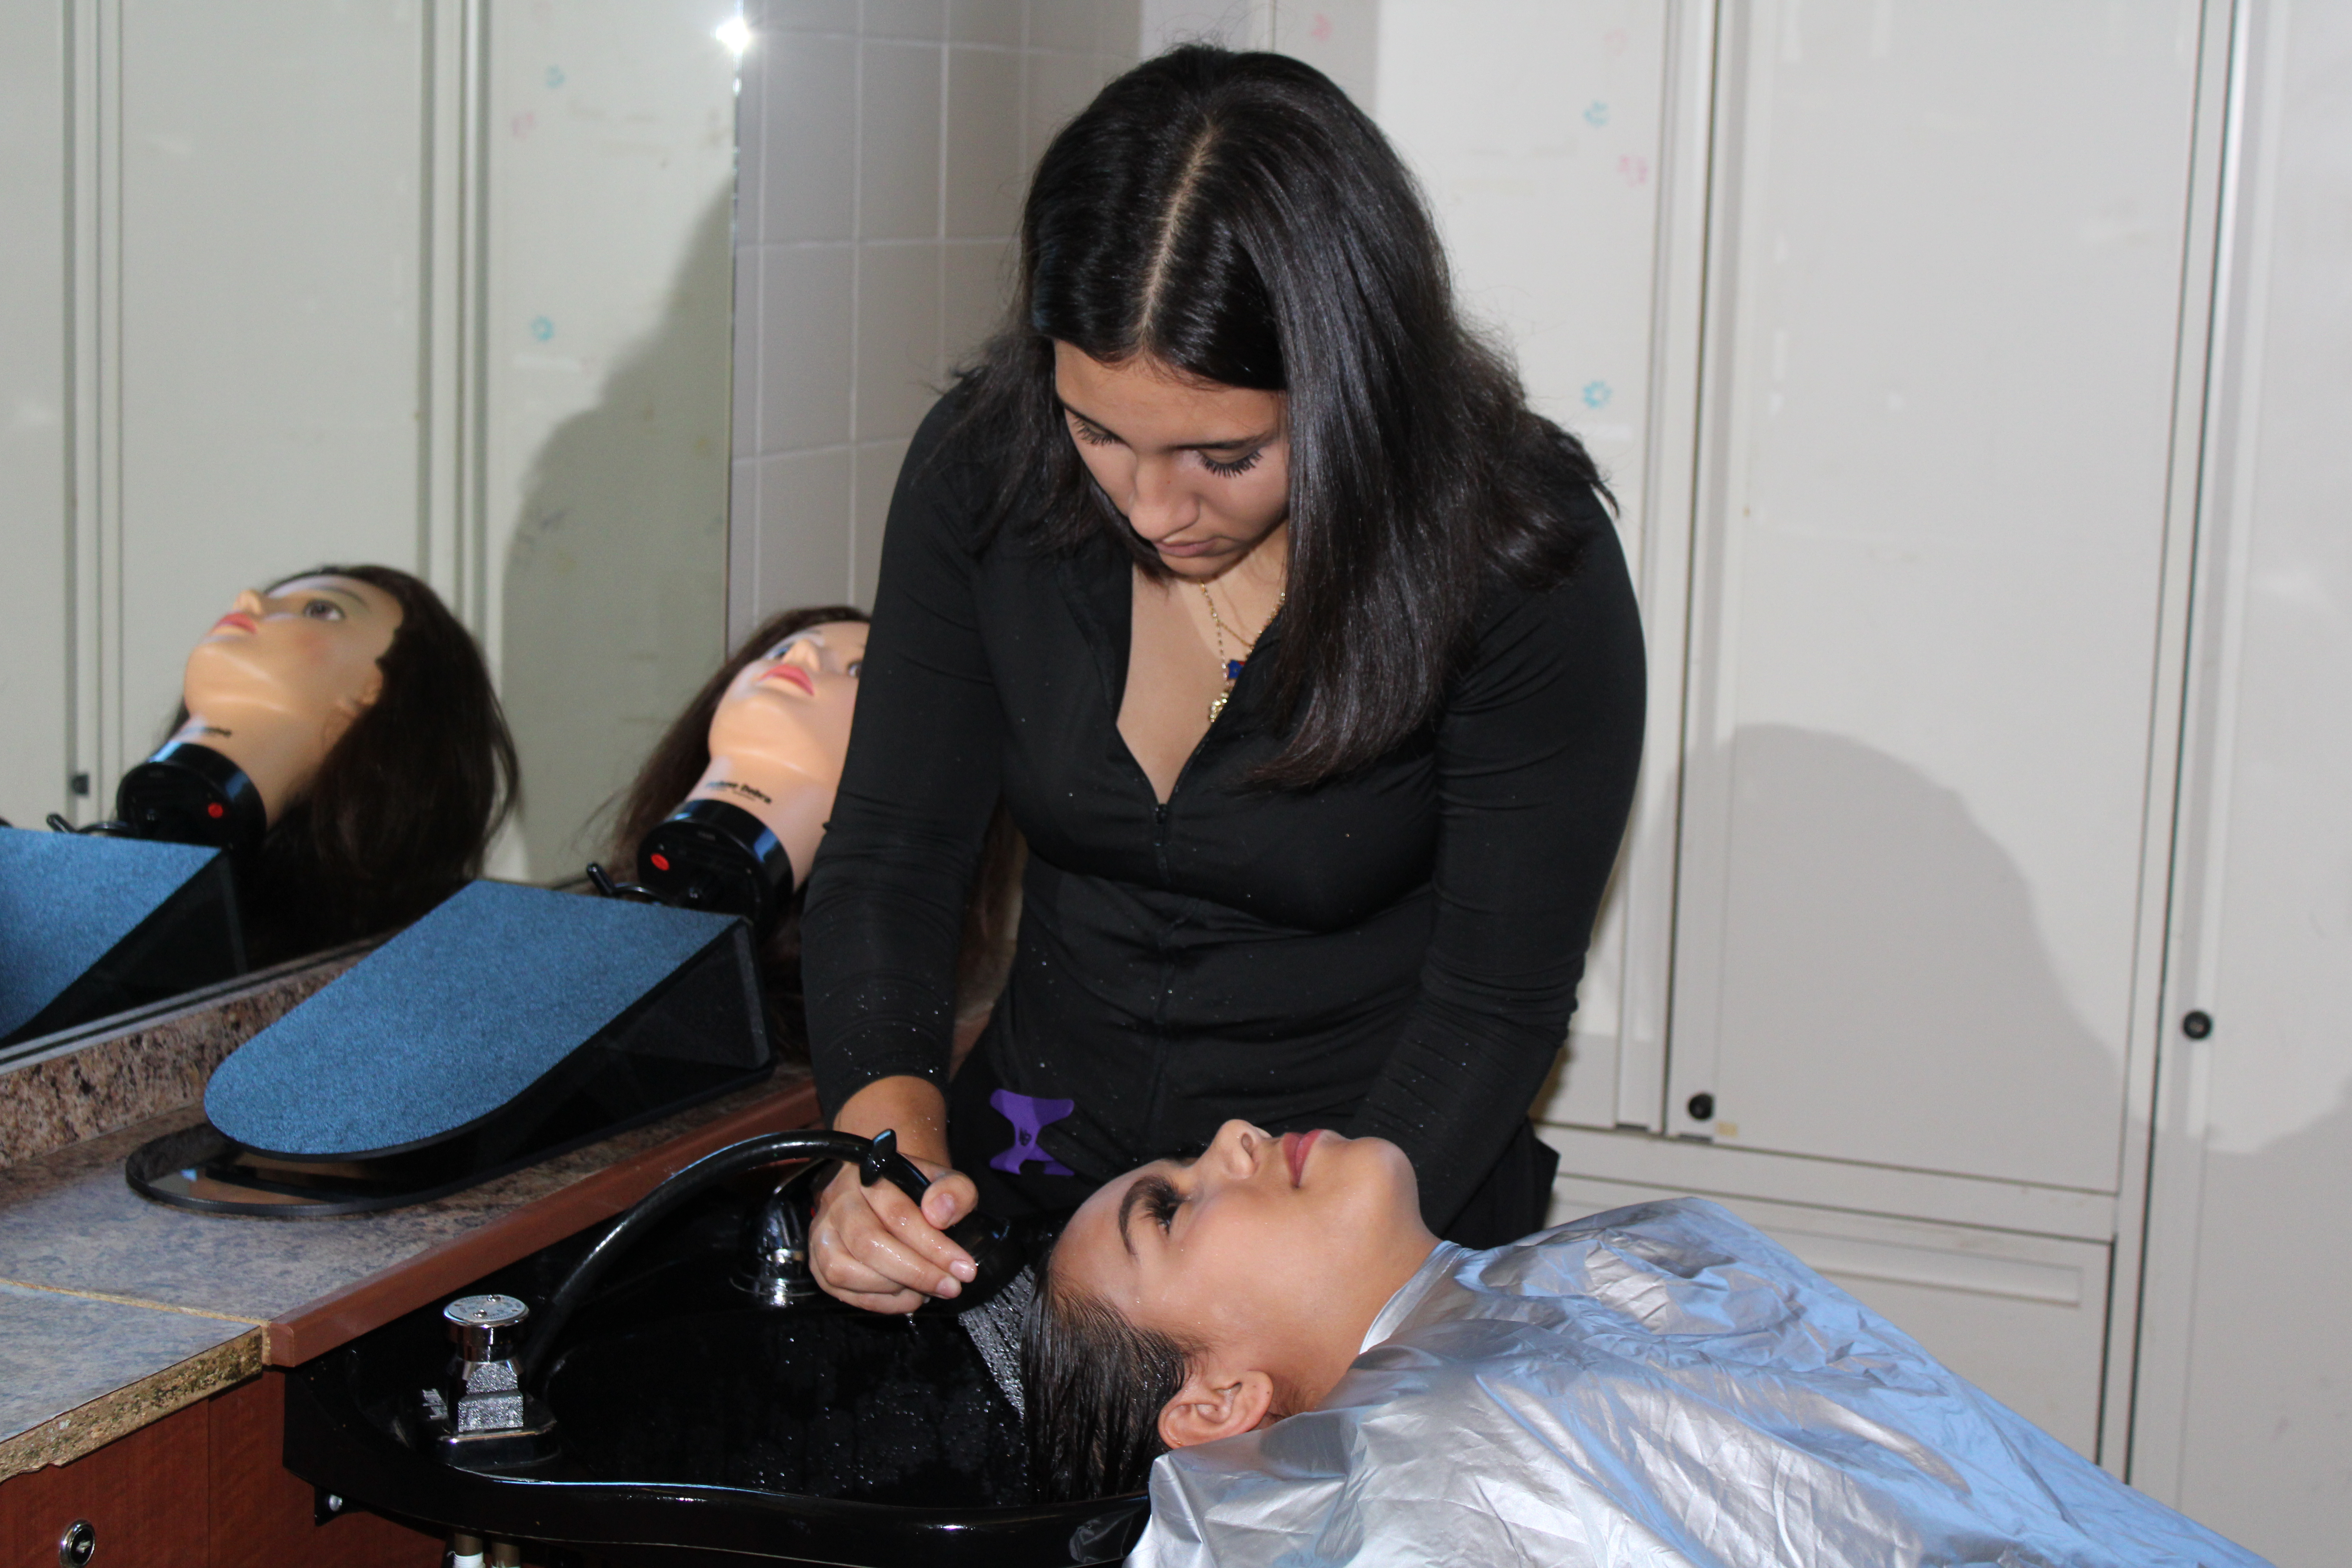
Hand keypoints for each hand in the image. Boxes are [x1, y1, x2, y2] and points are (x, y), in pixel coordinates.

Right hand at [808, 1074, 978, 1313]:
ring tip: (926, 1291)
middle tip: (950, 1287)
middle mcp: (837, 1200)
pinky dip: (876, 1301)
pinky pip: (838, 1288)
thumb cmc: (917, 1190)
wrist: (888, 1191)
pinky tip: (905, 1297)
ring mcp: (821, 1232)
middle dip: (916, 1273)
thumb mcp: (946, 1181)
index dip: (934, 1246)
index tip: (964, 1268)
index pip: (898, 1214)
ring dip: (891, 1289)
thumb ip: (954, 1191)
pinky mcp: (817, 1260)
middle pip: (869, 1244)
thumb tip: (940, 1214)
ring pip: (844, 1270)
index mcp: (869, 1173)